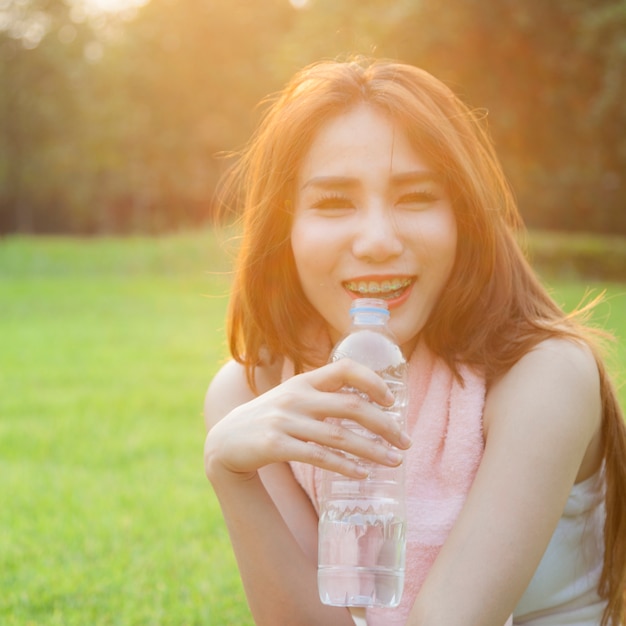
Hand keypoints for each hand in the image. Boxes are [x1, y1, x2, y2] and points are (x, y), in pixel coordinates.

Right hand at [204, 358, 411, 482]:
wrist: (226, 440)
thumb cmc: (269, 418)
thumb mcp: (293, 396)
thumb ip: (322, 394)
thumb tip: (366, 402)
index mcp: (304, 381)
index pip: (344, 368)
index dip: (372, 381)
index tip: (392, 401)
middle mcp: (297, 397)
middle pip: (351, 407)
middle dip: (384, 425)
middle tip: (406, 443)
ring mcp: (285, 421)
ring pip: (339, 436)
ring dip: (372, 450)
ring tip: (394, 462)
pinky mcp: (275, 445)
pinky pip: (317, 456)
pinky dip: (343, 466)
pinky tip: (361, 474)